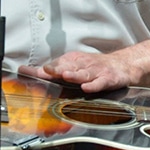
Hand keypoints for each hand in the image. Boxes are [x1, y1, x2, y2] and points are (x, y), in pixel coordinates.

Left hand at [21, 51, 139, 94]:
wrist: (123, 65)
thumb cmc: (96, 67)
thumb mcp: (75, 65)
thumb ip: (55, 71)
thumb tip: (34, 72)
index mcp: (73, 62)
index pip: (55, 64)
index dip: (41, 69)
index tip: (27, 71)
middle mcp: (83, 65)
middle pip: (68, 67)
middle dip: (57, 70)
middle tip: (46, 71)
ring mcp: (96, 72)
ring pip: (84, 74)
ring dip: (75, 75)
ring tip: (65, 76)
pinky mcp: (108, 79)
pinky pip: (100, 83)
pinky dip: (94, 85)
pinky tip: (87, 87)